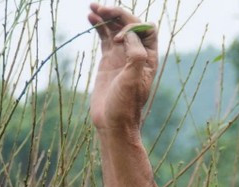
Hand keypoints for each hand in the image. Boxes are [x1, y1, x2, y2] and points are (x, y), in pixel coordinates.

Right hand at [87, 4, 158, 133]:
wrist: (112, 123)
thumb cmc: (125, 106)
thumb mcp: (132, 82)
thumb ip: (135, 56)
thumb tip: (129, 35)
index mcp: (148, 58)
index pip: (146, 29)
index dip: (132, 26)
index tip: (117, 39)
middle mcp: (137, 54)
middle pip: (130, 24)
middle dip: (117, 14)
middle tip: (101, 8)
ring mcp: (122, 55)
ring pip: (116, 28)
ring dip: (106, 15)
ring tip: (93, 7)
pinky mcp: (108, 59)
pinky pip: (105, 36)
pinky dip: (99, 25)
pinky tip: (90, 17)